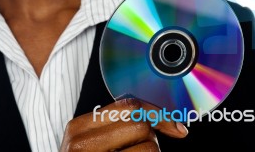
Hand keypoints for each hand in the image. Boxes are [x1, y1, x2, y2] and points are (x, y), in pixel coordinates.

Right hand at [60, 98, 187, 150]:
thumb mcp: (88, 142)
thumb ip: (111, 126)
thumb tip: (155, 118)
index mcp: (78, 127)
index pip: (128, 106)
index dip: (157, 114)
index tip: (176, 128)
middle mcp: (81, 144)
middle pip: (140, 125)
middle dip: (151, 139)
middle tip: (141, 150)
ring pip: (148, 147)